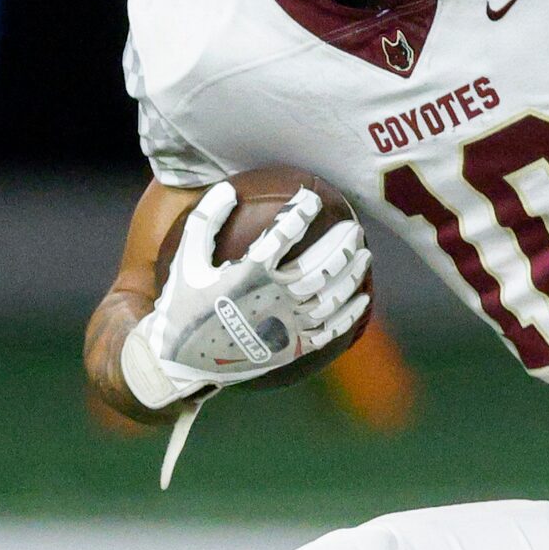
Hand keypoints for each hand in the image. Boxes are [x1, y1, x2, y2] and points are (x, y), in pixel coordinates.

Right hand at [119, 183, 370, 412]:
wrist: (182, 361)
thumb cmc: (183, 304)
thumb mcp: (186, 260)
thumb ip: (205, 221)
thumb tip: (228, 189)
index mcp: (248, 275)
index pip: (283, 235)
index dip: (301, 213)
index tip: (312, 199)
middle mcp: (274, 299)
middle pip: (320, 267)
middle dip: (342, 245)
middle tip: (354, 227)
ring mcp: (288, 326)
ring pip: (331, 297)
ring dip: (352, 274)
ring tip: (366, 254)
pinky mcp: (294, 347)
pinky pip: (331, 331)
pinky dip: (350, 314)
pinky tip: (364, 298)